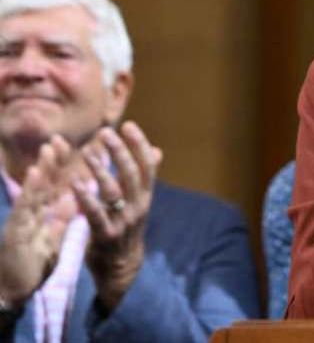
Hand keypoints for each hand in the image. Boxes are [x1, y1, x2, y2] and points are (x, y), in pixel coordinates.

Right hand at [0, 136, 74, 303]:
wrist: (12, 290)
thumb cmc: (31, 264)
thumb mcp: (52, 237)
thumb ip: (60, 218)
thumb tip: (75, 198)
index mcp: (42, 216)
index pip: (55, 187)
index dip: (64, 169)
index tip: (75, 149)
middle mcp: (32, 214)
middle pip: (44, 184)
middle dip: (53, 162)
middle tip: (61, 138)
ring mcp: (22, 221)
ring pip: (34, 192)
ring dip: (42, 170)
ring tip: (49, 148)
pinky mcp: (16, 232)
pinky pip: (25, 209)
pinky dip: (31, 191)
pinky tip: (36, 174)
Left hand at [71, 123, 161, 309]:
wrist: (123, 269)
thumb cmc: (128, 230)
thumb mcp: (140, 203)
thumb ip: (143, 178)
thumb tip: (156, 150)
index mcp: (145, 198)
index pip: (147, 166)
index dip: (139, 145)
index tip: (129, 125)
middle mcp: (138, 207)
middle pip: (131, 174)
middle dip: (119, 151)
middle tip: (106, 132)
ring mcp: (123, 222)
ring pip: (114, 191)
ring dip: (101, 170)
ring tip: (89, 153)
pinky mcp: (106, 236)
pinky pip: (96, 214)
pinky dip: (86, 197)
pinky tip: (76, 183)